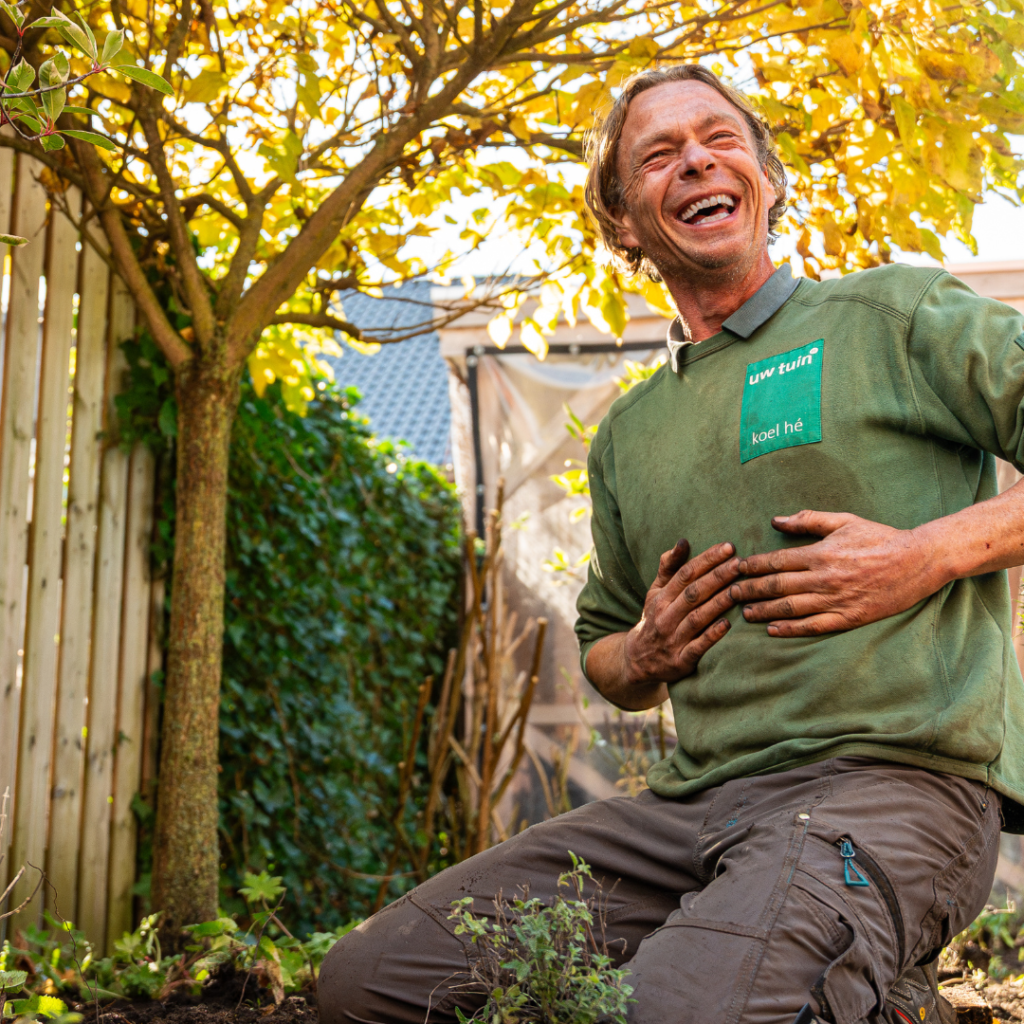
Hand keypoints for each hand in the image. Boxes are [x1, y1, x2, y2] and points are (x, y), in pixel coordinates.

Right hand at [622, 539, 739, 685]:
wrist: (638, 661)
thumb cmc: (654, 619)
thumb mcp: (655, 592)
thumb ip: (669, 567)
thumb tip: (683, 542)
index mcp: (662, 598)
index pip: (685, 574)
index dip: (707, 559)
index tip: (728, 547)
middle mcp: (666, 617)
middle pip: (693, 593)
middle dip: (717, 577)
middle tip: (740, 563)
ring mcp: (673, 639)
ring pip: (697, 618)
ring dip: (719, 603)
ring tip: (740, 589)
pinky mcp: (681, 661)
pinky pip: (698, 647)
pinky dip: (712, 636)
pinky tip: (728, 624)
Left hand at [729, 510, 944, 636]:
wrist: (918, 561)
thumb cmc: (880, 538)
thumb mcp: (844, 521)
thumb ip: (808, 521)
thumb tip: (776, 520)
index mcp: (820, 553)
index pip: (775, 562)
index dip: (751, 567)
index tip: (734, 569)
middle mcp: (824, 578)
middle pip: (776, 586)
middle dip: (748, 590)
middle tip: (728, 594)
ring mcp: (836, 600)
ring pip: (790, 608)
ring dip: (763, 611)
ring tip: (744, 613)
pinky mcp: (849, 617)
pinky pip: (813, 626)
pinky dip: (790, 629)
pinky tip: (773, 629)